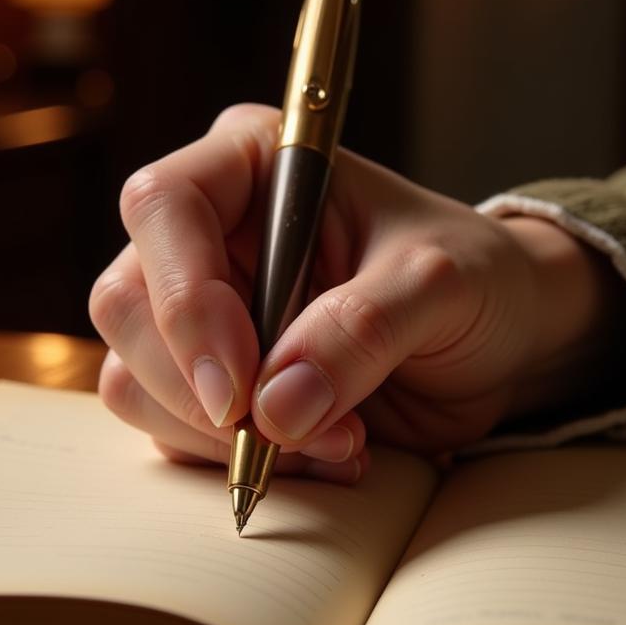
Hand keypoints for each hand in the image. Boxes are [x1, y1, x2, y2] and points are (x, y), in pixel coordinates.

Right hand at [90, 104, 625, 481]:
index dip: (188, 302)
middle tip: (290, 433)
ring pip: (134, 378)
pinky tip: (321, 456)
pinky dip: (236, 460)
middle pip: (126, 304)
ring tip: (335, 444)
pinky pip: (174, 430)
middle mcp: (210, 234)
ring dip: (222, 436)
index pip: (165, 208)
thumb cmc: (474, 278)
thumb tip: (274, 406)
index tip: (242, 390)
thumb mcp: (440, 285)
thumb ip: (362, 330)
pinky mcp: (212, 379)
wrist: (499, 338)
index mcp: (251, 164)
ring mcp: (202, 312)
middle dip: (201, 388)